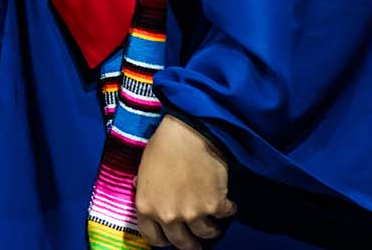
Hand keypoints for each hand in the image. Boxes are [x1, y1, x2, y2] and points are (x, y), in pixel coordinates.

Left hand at [134, 117, 235, 249]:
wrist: (189, 132)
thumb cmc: (164, 145)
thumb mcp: (143, 170)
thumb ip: (145, 190)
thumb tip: (145, 195)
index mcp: (146, 208)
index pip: (154, 239)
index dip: (164, 240)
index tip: (171, 238)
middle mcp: (168, 215)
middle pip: (181, 243)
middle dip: (190, 243)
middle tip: (195, 242)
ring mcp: (193, 213)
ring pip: (205, 234)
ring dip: (210, 229)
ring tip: (212, 223)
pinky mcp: (215, 205)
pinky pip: (224, 216)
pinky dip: (227, 210)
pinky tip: (227, 204)